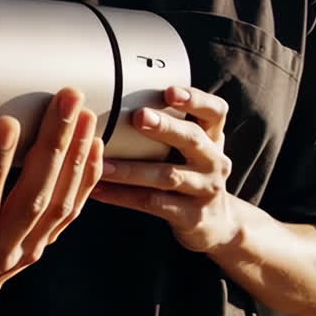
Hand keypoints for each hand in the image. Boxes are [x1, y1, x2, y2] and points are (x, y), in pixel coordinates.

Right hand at [0, 87, 103, 313]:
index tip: (8, 123)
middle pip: (31, 199)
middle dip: (51, 146)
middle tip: (64, 99)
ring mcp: (27, 250)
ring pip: (58, 203)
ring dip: (73, 156)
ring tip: (83, 113)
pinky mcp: (46, 243)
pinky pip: (72, 211)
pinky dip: (86, 177)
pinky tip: (94, 143)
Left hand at [91, 86, 241, 252]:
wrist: (216, 224)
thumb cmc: (190, 174)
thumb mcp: (190, 149)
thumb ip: (167, 127)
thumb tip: (113, 99)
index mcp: (213, 137)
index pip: (215, 111)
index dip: (196, 100)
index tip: (170, 91)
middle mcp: (214, 161)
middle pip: (193, 139)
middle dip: (166, 127)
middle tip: (139, 117)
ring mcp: (205, 190)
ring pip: (168, 176)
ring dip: (133, 170)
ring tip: (103, 164)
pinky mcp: (191, 216)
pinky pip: (153, 203)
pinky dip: (124, 197)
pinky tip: (98, 190)